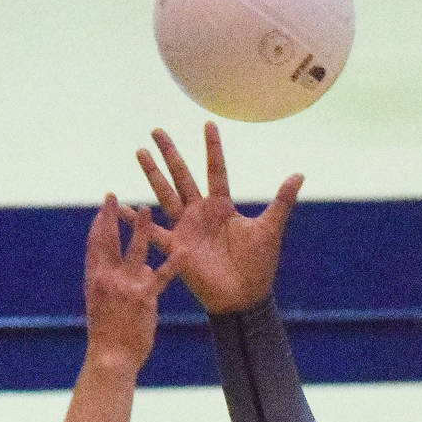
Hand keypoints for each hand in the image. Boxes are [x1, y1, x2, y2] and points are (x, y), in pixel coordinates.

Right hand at [83, 195, 178, 373]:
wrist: (110, 357)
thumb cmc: (109, 335)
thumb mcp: (107, 306)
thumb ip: (123, 283)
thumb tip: (145, 267)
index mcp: (94, 281)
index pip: (94, 247)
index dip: (97, 226)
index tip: (100, 210)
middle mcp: (107, 279)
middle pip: (107, 242)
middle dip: (108, 217)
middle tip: (109, 197)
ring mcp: (125, 286)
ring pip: (134, 251)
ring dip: (140, 228)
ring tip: (146, 208)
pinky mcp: (144, 297)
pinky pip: (162, 276)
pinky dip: (173, 262)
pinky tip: (183, 250)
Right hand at [136, 123, 302, 314]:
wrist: (245, 297)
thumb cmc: (258, 266)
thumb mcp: (270, 228)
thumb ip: (282, 201)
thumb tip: (299, 174)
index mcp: (222, 206)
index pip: (216, 170)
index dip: (212, 148)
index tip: (208, 124)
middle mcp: (201, 213)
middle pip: (182, 176)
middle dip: (170, 153)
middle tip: (156, 130)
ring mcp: (186, 228)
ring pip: (166, 194)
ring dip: (153, 174)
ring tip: (140, 152)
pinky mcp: (177, 248)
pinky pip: (154, 232)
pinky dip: (138, 221)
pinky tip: (122, 207)